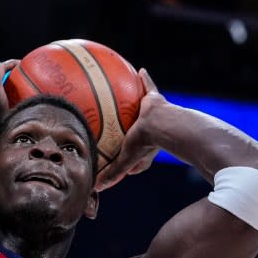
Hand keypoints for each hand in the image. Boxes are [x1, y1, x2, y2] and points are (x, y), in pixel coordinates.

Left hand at [95, 68, 164, 191]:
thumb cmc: (144, 144)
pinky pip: (149, 86)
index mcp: (146, 148)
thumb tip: (96, 186)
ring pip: (142, 108)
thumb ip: (113, 172)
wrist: (162, 126)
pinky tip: (139, 71)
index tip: (121, 163)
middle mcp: (151, 130)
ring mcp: (154, 114)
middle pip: (138, 129)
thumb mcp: (126, 160)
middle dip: (132, 130)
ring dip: (137, 104)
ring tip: (128, 98)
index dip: (129, 161)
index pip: (136, 157)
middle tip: (125, 130)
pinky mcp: (156, 99)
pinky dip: (145, 79)